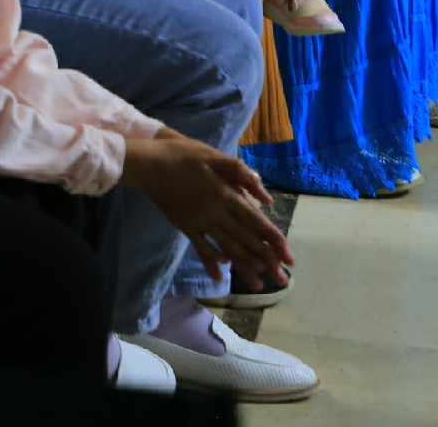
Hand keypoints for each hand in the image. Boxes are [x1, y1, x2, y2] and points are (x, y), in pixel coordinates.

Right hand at [122, 133, 288, 282]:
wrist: (149, 163)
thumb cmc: (182, 154)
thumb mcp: (214, 155)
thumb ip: (241, 172)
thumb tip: (265, 197)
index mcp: (226, 195)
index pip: (256, 222)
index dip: (274, 240)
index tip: (288, 257)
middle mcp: (216, 213)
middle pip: (245, 240)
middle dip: (266, 260)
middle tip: (281, 279)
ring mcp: (199, 222)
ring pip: (226, 247)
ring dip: (244, 266)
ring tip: (258, 284)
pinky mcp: (184, 225)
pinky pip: (201, 247)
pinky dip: (211, 261)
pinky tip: (220, 273)